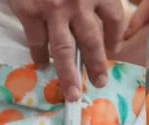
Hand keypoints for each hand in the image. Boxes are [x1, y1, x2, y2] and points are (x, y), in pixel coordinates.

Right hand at [7, 0, 128, 100]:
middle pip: (92, 42)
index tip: (113, 51)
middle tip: (100, 82)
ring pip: (64, 50)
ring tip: (72, 92)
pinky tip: (41, 64)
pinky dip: (38, 55)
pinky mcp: (30, 11)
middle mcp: (79, 3)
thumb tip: (118, 5)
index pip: (114, 20)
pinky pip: (36, 40)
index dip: (115, 39)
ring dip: (69, 74)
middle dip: (97, 66)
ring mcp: (54, 10)